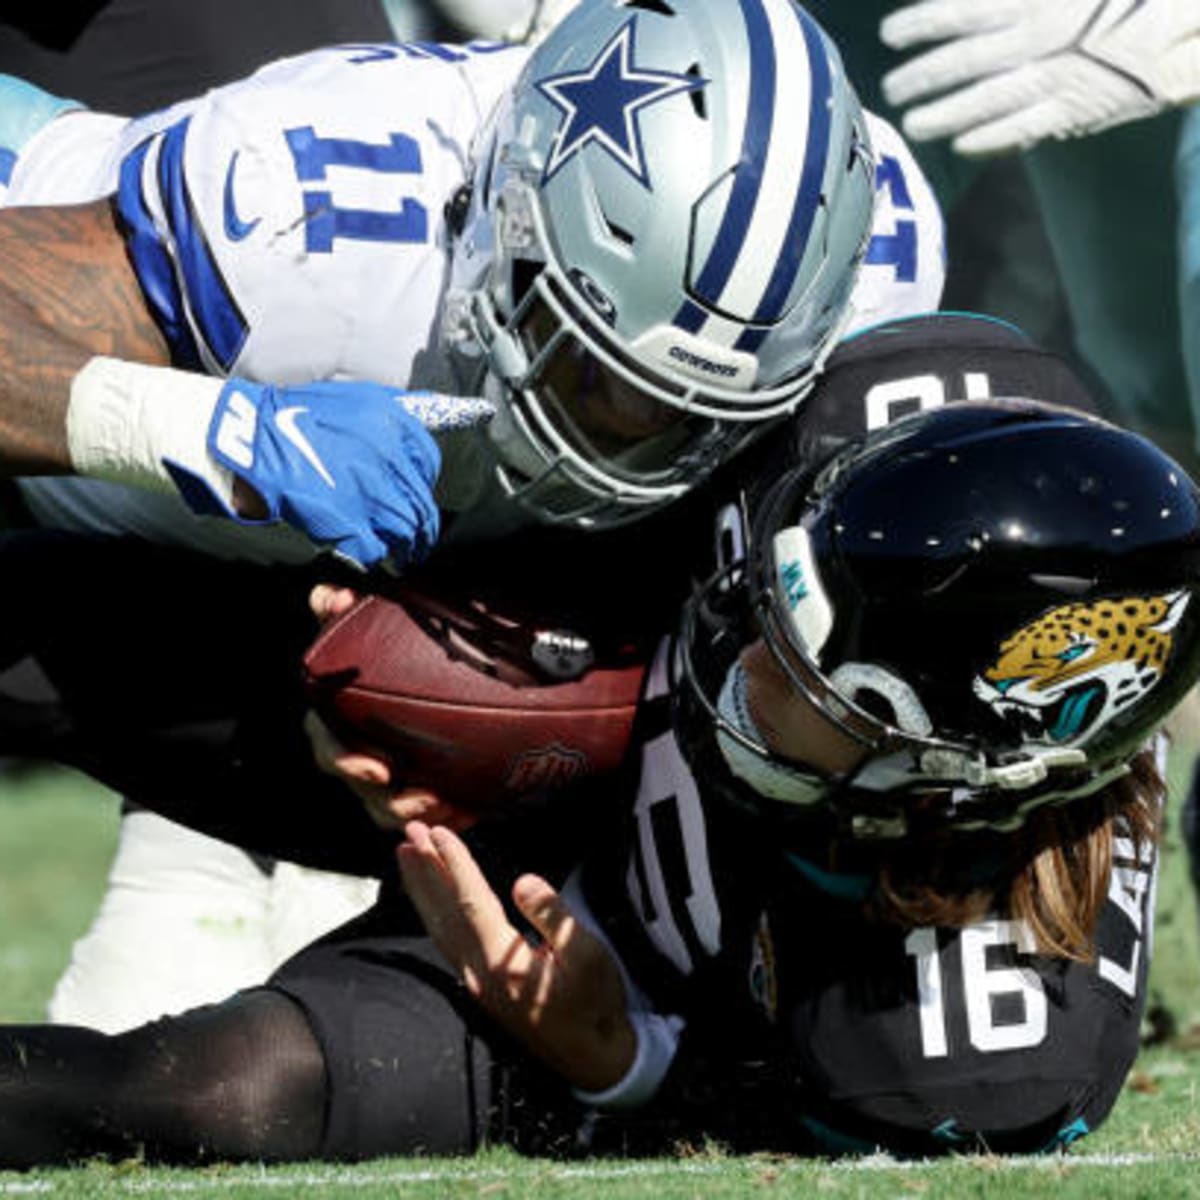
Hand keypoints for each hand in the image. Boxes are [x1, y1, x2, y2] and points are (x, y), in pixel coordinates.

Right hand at [199, 380, 492, 570]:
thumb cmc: (302, 414)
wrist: (251, 435)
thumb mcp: (364, 398)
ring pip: (406, 532)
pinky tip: (369, 555)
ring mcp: (369, 493)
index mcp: (398, 425)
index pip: (429, 463)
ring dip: (405, 547)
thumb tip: (470, 410)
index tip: (413, 492)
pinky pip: (376, 550)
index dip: (422, 482)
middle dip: (421, 526)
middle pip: (422, 505)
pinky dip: (374, 557)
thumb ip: (412, 409)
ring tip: (401, 553)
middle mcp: (390, 459)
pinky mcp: (347, 522)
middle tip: (416, 538)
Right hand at [304, 584, 478, 830]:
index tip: (378, 770)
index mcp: (335, 720)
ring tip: (449, 807)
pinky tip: (470, 808)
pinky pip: (424, 807)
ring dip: (419, 812)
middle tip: (423, 798)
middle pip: (364, 790)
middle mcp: (355, 751)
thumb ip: (338, 611)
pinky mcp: (413, 783)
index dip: (347, 763)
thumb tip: (329, 597)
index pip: (329, 748)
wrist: (406, 663)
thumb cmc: (372, 650)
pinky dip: (446, 811)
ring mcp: (384, 773)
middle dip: (391, 801)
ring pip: (391, 807)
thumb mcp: (356, 626)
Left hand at [398, 821, 635, 1092]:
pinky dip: (431, 911)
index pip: (471, 902)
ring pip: (438, 927)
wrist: (593, 1058)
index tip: (439, 831)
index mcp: (503, 961)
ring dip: (421, 888)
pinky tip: (429, 899)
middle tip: (409, 830)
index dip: (455, 864)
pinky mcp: (480, 987)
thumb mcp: (588, 955)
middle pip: (443, 912)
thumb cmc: (596, 1003)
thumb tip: (523, 881)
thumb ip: (554, 916)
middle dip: (425, 868)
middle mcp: (478, 972)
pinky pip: (445, 940)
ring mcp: (475, 982)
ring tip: (405, 854)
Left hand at [880, 0, 1199, 154]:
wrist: (1180, 21)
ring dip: (941, 115)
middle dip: (920, 77)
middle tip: (891, 89)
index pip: (959, 11)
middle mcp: (1036, 37)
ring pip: (982, 101)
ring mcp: (1053, 76)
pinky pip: (1020, 130)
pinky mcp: (1073, 109)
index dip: (919, 24)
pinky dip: (986, 139)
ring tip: (913, 124)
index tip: (890, 35)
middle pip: (961, 63)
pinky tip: (959, 144)